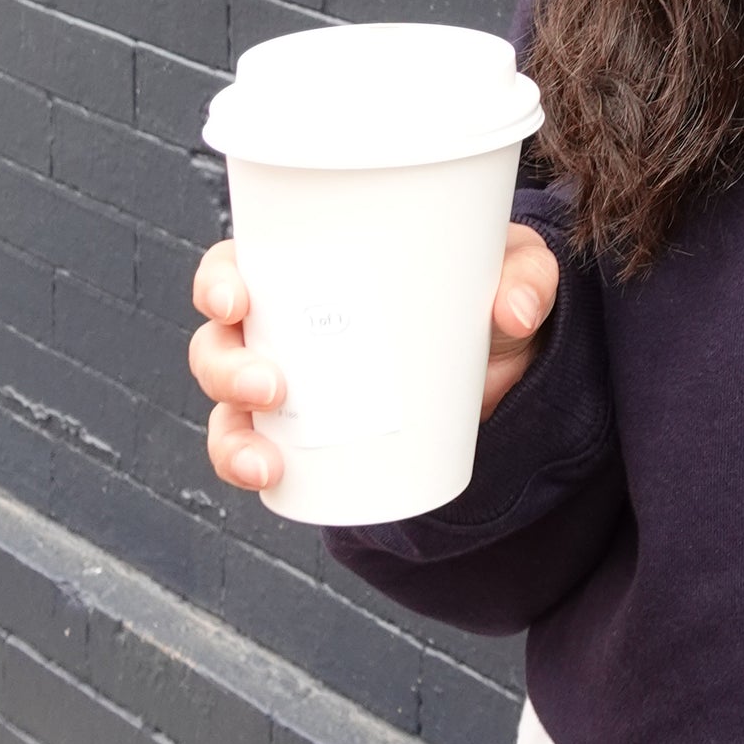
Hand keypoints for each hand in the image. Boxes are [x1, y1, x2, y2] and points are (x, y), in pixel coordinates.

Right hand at [187, 227, 560, 494]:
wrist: (504, 363)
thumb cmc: (483, 288)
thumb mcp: (511, 266)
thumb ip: (525, 275)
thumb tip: (516, 311)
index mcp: (308, 265)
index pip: (236, 263)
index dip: (218, 281)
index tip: (235, 300)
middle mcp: (284, 324)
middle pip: (218, 342)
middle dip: (225, 368)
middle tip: (274, 387)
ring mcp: (290, 384)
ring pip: (227, 407)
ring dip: (232, 435)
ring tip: (268, 459)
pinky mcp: (310, 434)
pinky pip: (258, 451)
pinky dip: (250, 468)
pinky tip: (271, 479)